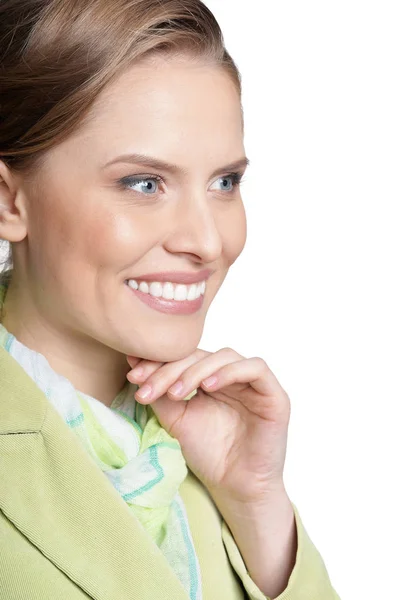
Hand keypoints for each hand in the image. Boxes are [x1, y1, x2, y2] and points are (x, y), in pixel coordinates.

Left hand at [126, 347, 290, 504]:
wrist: (235, 487)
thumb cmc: (209, 454)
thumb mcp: (176, 419)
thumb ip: (160, 392)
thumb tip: (134, 362)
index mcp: (211, 378)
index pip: (185, 357)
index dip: (159, 362)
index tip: (133, 376)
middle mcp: (233, 375)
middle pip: (201, 354)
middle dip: (172, 368)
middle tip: (149, 386)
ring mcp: (254, 383)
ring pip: (225, 356)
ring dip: (196, 370)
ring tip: (176, 392)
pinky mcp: (274, 394)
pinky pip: (256, 368)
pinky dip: (230, 372)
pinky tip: (207, 387)